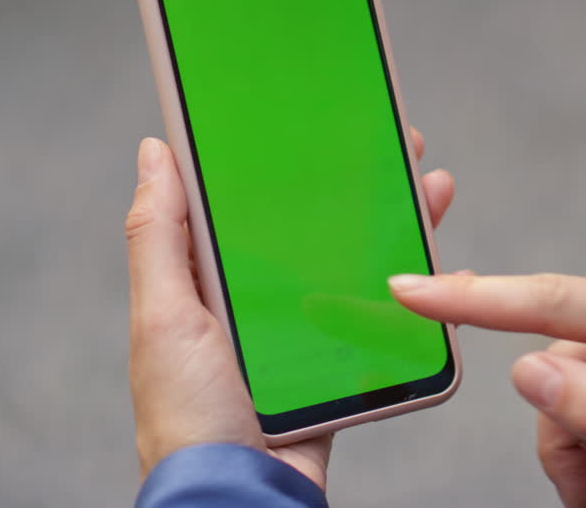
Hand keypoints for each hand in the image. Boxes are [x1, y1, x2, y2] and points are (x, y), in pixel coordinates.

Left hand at [125, 129, 454, 488]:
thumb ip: (158, 236)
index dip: (275, 158)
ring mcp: (297, 329)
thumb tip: (154, 153)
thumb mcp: (165, 317)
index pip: (241, 200)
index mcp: (205, 278)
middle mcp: (253, 297)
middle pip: (309, 223)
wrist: (246, 499)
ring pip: (350, 260)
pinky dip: (405, 284)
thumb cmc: (188, 419)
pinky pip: (374, 311)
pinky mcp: (335, 360)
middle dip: (352, 181)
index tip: (312, 117)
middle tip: (390, 142)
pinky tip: (432, 256)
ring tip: (426, 185)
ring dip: (391, 222)